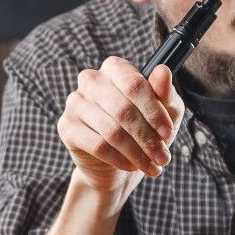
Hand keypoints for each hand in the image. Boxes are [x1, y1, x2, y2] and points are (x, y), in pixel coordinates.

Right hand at [57, 57, 183, 193]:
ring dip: (137, 152)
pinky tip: (131, 166)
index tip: (167, 133)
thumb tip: (162, 71)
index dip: (154, 111)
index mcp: (116, 68)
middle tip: (162, 157)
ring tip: (151, 165)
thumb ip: (165, 92)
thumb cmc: (145, 128)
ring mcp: (75, 102)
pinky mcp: (66, 126)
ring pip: (112, 131)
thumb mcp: (165, 110)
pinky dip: (119, 159)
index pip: (135, 85)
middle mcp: (91, 79)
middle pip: (123, 110)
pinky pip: (97, 145)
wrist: (119, 161)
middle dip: (147, 138)